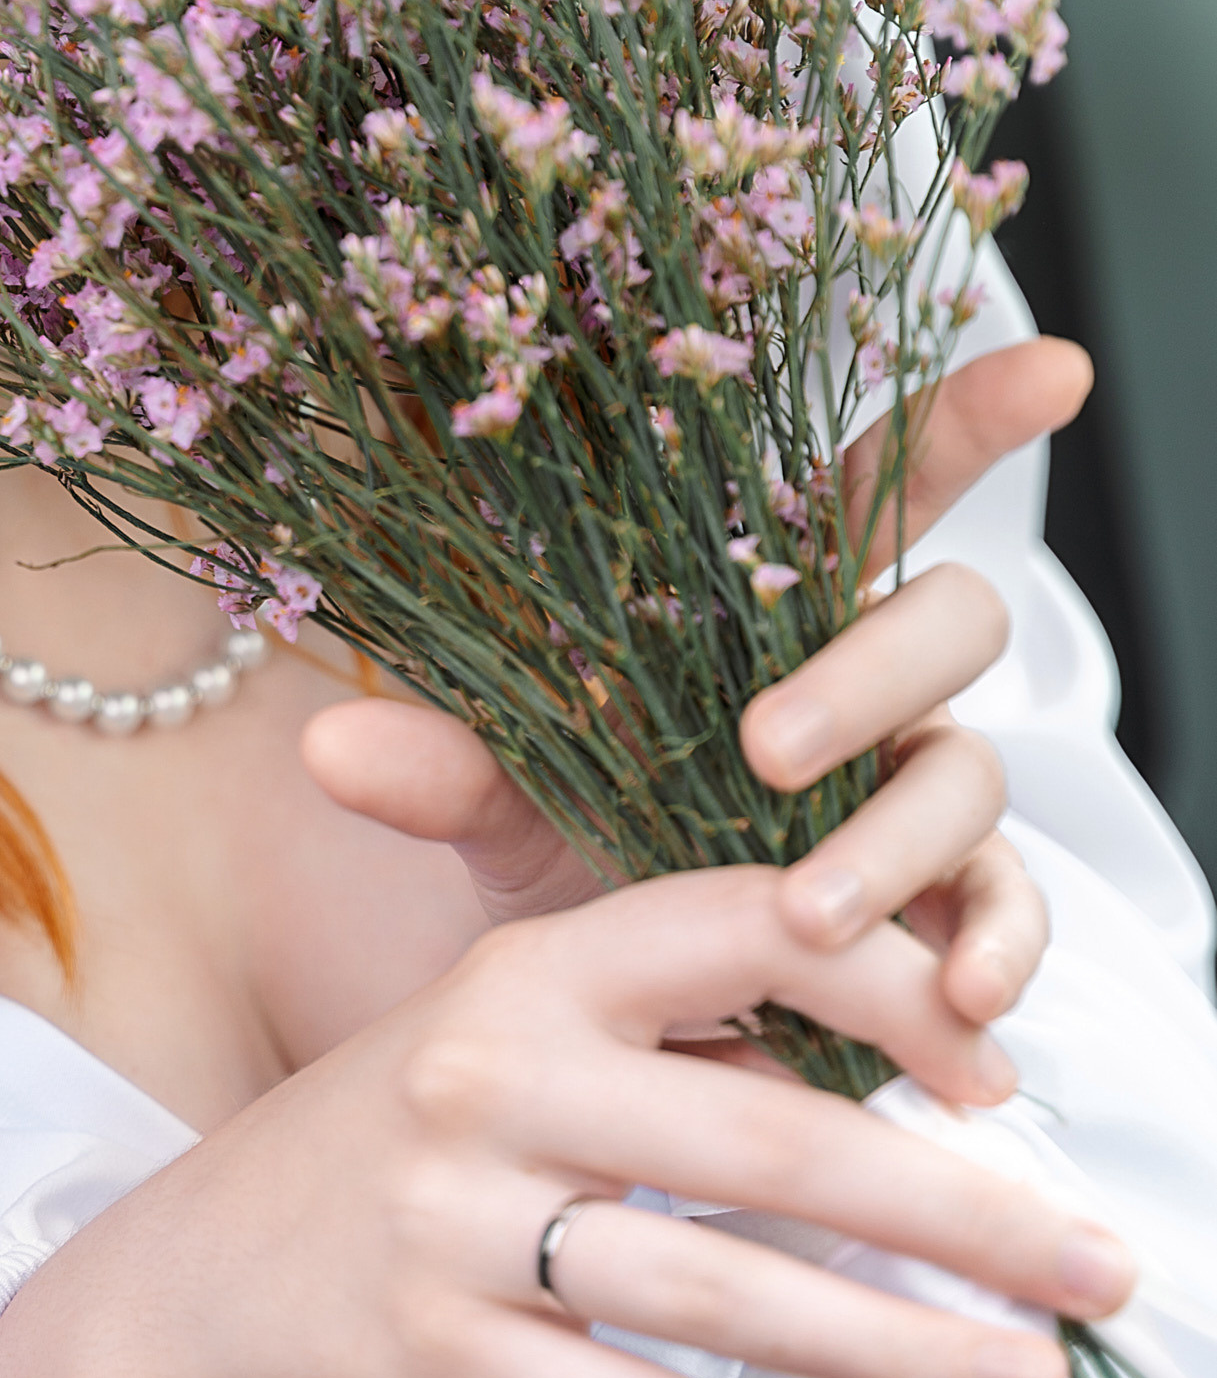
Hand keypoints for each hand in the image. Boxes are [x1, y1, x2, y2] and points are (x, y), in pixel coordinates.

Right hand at [0, 866, 1129, 1377]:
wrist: (197, 1283)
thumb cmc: (391, 1138)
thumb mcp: (505, 1027)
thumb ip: (671, 1028)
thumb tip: (885, 1073)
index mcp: (524, 968)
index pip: (740, 934)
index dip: (888, 992)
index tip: (1001, 1074)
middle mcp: (489, 1076)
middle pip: (769, 1145)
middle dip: (959, 1213)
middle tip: (1093, 1265)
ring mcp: (457, 1225)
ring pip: (729, 1299)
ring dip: (906, 1349)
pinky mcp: (443, 1362)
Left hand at [301, 338, 1088, 1032]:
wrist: (618, 1011)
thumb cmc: (577, 855)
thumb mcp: (502, 807)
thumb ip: (439, 765)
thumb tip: (324, 743)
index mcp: (778, 608)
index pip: (880, 485)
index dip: (969, 418)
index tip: (1051, 365)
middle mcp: (875, 682)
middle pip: (948, 616)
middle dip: (868, 674)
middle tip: (763, 751)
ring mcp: (924, 790)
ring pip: (973, 772)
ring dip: (895, 840)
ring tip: (805, 916)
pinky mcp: (953, 907)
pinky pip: (1014, 906)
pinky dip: (995, 946)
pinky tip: (959, 1002)